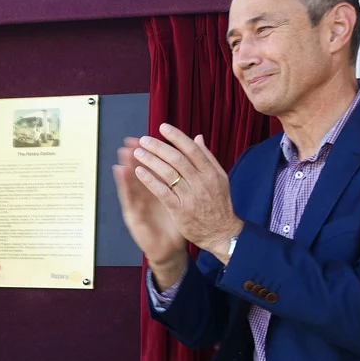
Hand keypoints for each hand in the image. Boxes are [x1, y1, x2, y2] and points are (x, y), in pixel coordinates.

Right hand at [113, 136, 187, 288]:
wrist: (170, 249)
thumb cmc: (174, 225)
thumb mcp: (180, 200)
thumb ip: (181, 181)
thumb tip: (185, 161)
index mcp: (158, 190)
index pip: (153, 169)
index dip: (150, 154)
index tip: (146, 138)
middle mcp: (146, 196)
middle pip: (140, 173)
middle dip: (135, 155)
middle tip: (131, 140)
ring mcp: (138, 206)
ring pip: (131, 182)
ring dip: (126, 165)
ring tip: (123, 150)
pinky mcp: (134, 217)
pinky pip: (128, 198)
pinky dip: (124, 184)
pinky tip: (120, 171)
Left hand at [131, 124, 243, 263]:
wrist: (221, 233)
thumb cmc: (219, 204)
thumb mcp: (219, 178)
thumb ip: (208, 158)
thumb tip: (198, 137)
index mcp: (210, 172)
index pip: (191, 149)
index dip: (176, 137)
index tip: (162, 127)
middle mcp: (200, 182)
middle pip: (176, 158)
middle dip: (158, 147)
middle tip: (144, 140)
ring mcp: (189, 196)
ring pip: (167, 173)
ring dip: (150, 160)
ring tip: (138, 153)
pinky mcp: (179, 210)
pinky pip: (162, 191)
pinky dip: (150, 180)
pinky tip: (139, 171)